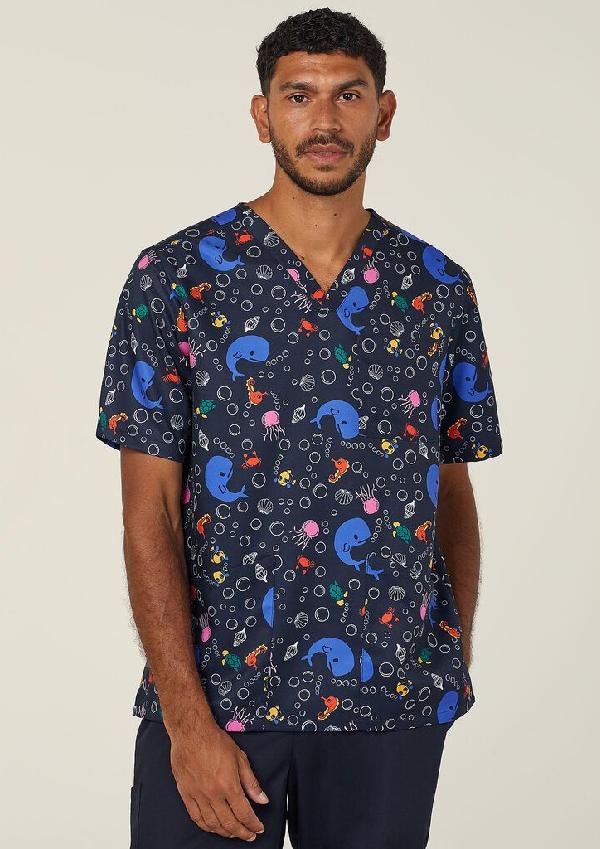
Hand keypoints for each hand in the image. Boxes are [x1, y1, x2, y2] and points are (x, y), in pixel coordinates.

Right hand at [168, 717, 268, 840]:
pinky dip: (206, 826)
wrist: (191, 733)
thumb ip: (251, 782)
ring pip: (212, 824)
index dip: (253, 824)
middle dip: (242, 832)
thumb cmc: (215, 741)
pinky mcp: (186, 794)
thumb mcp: (240, 758)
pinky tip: (213, 827)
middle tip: (249, 835)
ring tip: (233, 833)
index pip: (244, 813)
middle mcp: (213, 794)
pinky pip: (196, 817)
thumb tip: (262, 800)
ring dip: (225, 832)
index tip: (259, 828)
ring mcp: (198, 796)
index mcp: (228, 785)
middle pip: (229, 823)